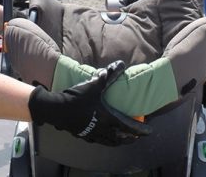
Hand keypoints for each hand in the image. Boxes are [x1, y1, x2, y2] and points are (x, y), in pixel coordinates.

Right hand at [28, 60, 151, 145]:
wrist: (57, 109)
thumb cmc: (77, 97)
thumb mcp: (94, 85)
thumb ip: (109, 75)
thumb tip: (121, 64)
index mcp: (108, 118)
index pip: (129, 126)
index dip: (140, 130)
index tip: (149, 132)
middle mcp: (101, 129)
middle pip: (119, 138)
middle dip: (129, 139)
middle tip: (135, 138)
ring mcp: (91, 133)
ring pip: (108, 141)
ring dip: (117, 141)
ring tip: (120, 140)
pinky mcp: (81, 135)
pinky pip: (95, 140)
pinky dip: (102, 140)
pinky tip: (100, 137)